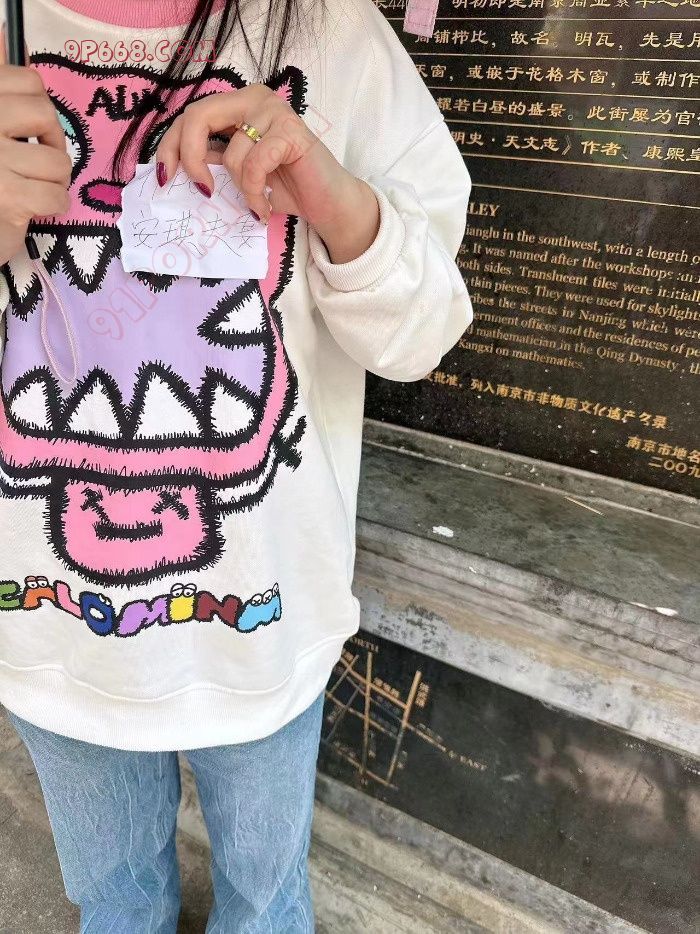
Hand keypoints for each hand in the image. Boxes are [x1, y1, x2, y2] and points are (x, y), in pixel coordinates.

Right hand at [0, 27, 70, 265]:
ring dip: (54, 180)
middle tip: (36, 162)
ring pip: (56, 160)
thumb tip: (3, 34)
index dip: (40, 107)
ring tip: (31, 187)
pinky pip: (56, 195)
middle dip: (52, 143)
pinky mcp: (6, 196)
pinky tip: (34, 207)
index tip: (30, 129)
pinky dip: (54, 206)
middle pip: (45, 114)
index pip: (27, 80)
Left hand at [155, 84, 380, 263]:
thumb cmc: (286, 188)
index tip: (165, 178)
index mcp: (237, 105)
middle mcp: (253, 98)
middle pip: (197, 117)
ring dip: (241, 190)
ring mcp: (273, 110)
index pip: (189, 116)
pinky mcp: (290, 131)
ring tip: (257, 204)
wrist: (327, 204)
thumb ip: (211, 160)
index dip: (170, 146)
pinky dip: (255, 193)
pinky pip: (254, 166)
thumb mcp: (238, 172)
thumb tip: (172, 168)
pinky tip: (265, 205)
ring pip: (231, 153)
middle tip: (203, 192)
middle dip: (189, 158)